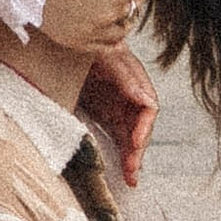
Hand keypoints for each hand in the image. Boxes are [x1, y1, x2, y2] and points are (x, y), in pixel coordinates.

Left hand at [79, 43, 158, 185]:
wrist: (71, 42)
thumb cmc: (93, 46)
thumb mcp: (109, 56)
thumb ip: (126, 76)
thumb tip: (146, 99)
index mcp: (135, 82)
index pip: (149, 107)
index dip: (145, 127)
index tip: (136, 142)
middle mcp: (131, 98)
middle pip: (141, 128)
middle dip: (138, 150)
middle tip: (132, 169)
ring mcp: (118, 108)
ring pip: (130, 137)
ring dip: (132, 157)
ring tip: (131, 178)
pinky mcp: (105, 116)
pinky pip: (117, 138)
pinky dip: (120, 154)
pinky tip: (123, 170)